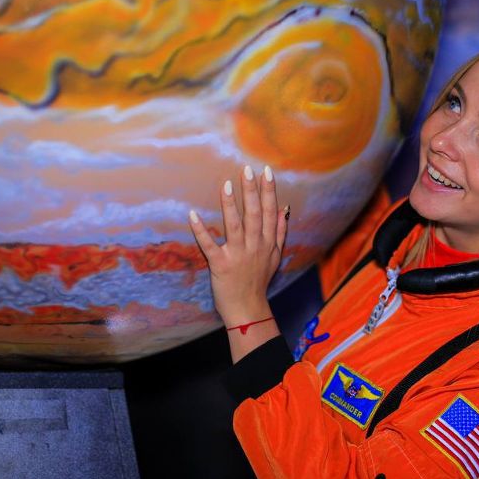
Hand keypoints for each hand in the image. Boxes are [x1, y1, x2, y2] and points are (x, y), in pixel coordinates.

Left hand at [188, 165, 287, 324]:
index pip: (270, 212)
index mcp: (267, 242)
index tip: (267, 171)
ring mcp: (238, 255)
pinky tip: (192, 215)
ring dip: (231, 206)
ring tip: (227, 185)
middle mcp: (255, 246)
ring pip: (235, 226)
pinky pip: (209, 246)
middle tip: (247, 170)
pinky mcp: (221, 265)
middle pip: (255, 215)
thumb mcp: (275, 256)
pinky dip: (200, 231)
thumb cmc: (259, 280)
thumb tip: (286, 208)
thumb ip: (280, 231)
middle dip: (252, 191)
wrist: (248, 309)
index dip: (269, 191)